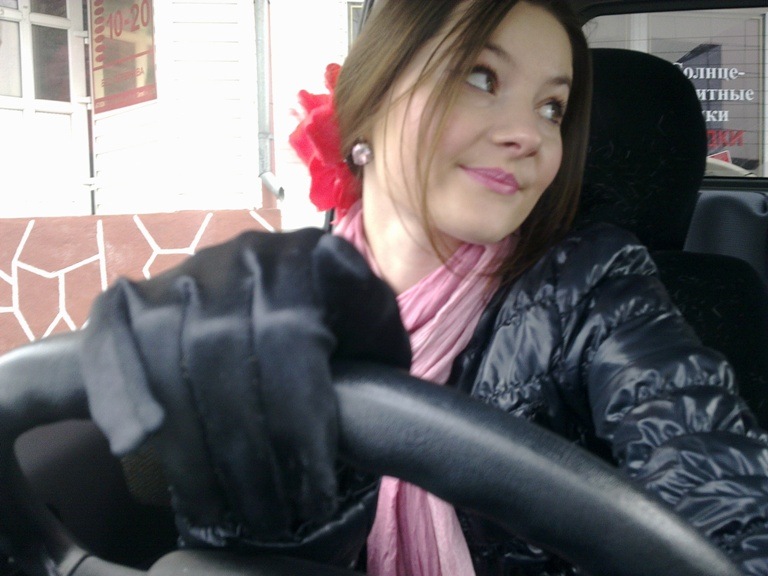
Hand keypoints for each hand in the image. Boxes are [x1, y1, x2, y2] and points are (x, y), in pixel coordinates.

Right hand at [80, 228, 409, 557]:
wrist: (286, 278)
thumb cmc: (339, 317)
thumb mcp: (374, 328)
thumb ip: (380, 347)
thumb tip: (375, 399)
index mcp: (306, 255)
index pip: (289, 342)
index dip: (299, 426)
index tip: (314, 492)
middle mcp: (239, 254)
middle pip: (222, 356)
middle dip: (246, 453)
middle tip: (268, 515)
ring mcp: (186, 272)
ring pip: (170, 360)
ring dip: (193, 448)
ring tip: (221, 509)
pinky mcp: (137, 295)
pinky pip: (114, 342)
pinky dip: (118, 392)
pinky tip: (139, 443)